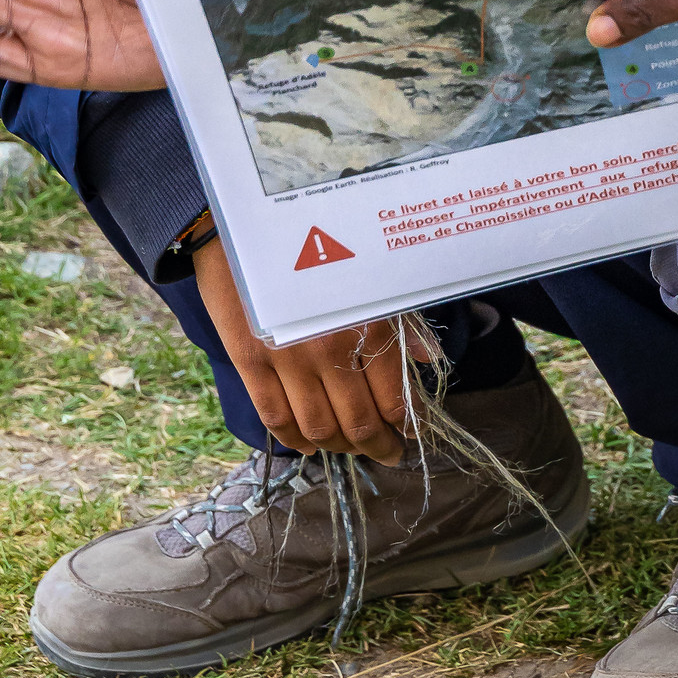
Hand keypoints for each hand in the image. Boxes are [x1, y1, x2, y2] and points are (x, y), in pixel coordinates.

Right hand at [192, 237, 435, 461]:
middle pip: (359, 422)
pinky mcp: (251, 362)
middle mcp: (330, 348)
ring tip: (352, 449)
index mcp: (366, 323)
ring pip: (319, 428)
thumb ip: (401, 324)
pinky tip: (309, 445)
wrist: (249, 224)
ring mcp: (287, 359)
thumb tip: (429, 362)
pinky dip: (294, 440)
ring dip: (340, 448)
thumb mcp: (370, 275)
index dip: (406, 425)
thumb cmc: (320, 244)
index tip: (411, 434)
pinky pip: (275, 418)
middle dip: (379, 446)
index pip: (395, 397)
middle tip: (388, 453)